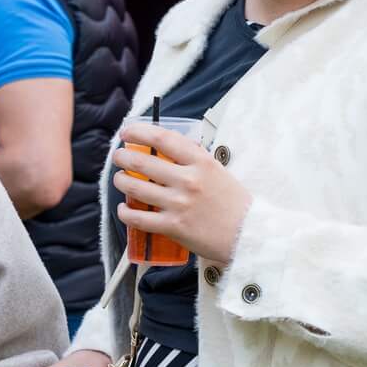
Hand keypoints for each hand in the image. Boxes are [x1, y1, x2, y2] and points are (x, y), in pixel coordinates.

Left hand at [112, 125, 251, 265]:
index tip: (127, 132)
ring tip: (119, 179)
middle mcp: (188, 180)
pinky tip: (123, 209)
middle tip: (118, 156)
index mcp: (201, 162)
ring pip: (135, 187)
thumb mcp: (218, 170)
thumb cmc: (235, 203)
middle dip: (123, 156)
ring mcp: (178, 204)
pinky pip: (138, 217)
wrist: (248, 234)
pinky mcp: (173, 227)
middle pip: (142, 161)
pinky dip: (125, 212)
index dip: (139, 132)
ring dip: (120, 181)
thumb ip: (194, 158)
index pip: (162, 138)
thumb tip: (169, 147)